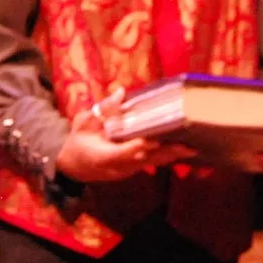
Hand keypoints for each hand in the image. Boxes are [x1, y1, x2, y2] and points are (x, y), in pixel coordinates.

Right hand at [55, 92, 188, 184]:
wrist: (72, 166)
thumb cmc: (78, 141)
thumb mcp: (84, 122)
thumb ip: (104, 109)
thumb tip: (121, 91)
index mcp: (102, 155)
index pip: (122, 153)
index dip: (137, 147)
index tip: (152, 141)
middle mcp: (117, 167)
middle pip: (144, 161)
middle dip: (165, 153)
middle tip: (186, 147)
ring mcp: (127, 170)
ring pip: (151, 163)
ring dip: (170, 157)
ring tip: (191, 149)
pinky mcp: (133, 169)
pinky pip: (152, 163)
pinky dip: (167, 157)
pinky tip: (183, 151)